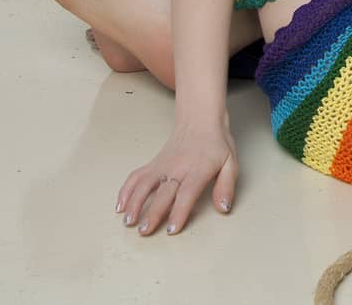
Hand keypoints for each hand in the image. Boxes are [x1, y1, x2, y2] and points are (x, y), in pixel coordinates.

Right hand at [117, 120, 237, 235]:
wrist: (200, 120)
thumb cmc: (216, 144)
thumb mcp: (231, 163)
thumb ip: (226, 186)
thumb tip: (224, 208)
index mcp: (198, 170)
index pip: (186, 194)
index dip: (178, 212)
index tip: (171, 229)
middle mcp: (178, 168)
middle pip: (163, 193)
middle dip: (152, 213)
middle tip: (144, 231)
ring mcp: (162, 165)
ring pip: (144, 185)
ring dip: (135, 203)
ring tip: (128, 222)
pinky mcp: (153, 164)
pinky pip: (136, 176)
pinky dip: (126, 190)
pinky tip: (120, 206)